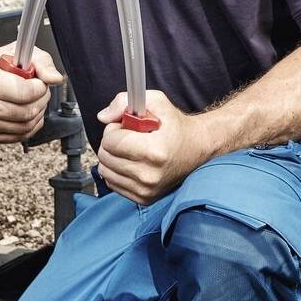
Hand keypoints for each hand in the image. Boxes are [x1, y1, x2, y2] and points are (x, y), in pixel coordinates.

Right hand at [0, 43, 61, 143]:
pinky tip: (25, 112)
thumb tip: (54, 78)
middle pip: (26, 112)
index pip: (24, 93)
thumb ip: (42, 63)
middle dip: (41, 100)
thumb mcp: (18, 53)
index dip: (40, 87)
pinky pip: (19, 136)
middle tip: (38, 91)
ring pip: (25, 126)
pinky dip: (29, 125)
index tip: (39, 82)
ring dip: (37, 113)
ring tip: (32, 100)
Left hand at [95, 90, 212, 204]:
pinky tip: (131, 162)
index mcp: (154, 150)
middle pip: (105, 156)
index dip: (114, 129)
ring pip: (105, 171)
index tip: (126, 126)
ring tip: (130, 150)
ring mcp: (146, 189)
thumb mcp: (155, 101)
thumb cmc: (175, 125)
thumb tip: (103, 117)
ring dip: (112, 157)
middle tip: (128, 137)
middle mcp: (149, 175)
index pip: (110, 141)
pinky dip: (116, 171)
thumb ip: (124, 102)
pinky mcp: (143, 198)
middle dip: (112, 142)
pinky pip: (112, 183)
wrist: (197, 148)